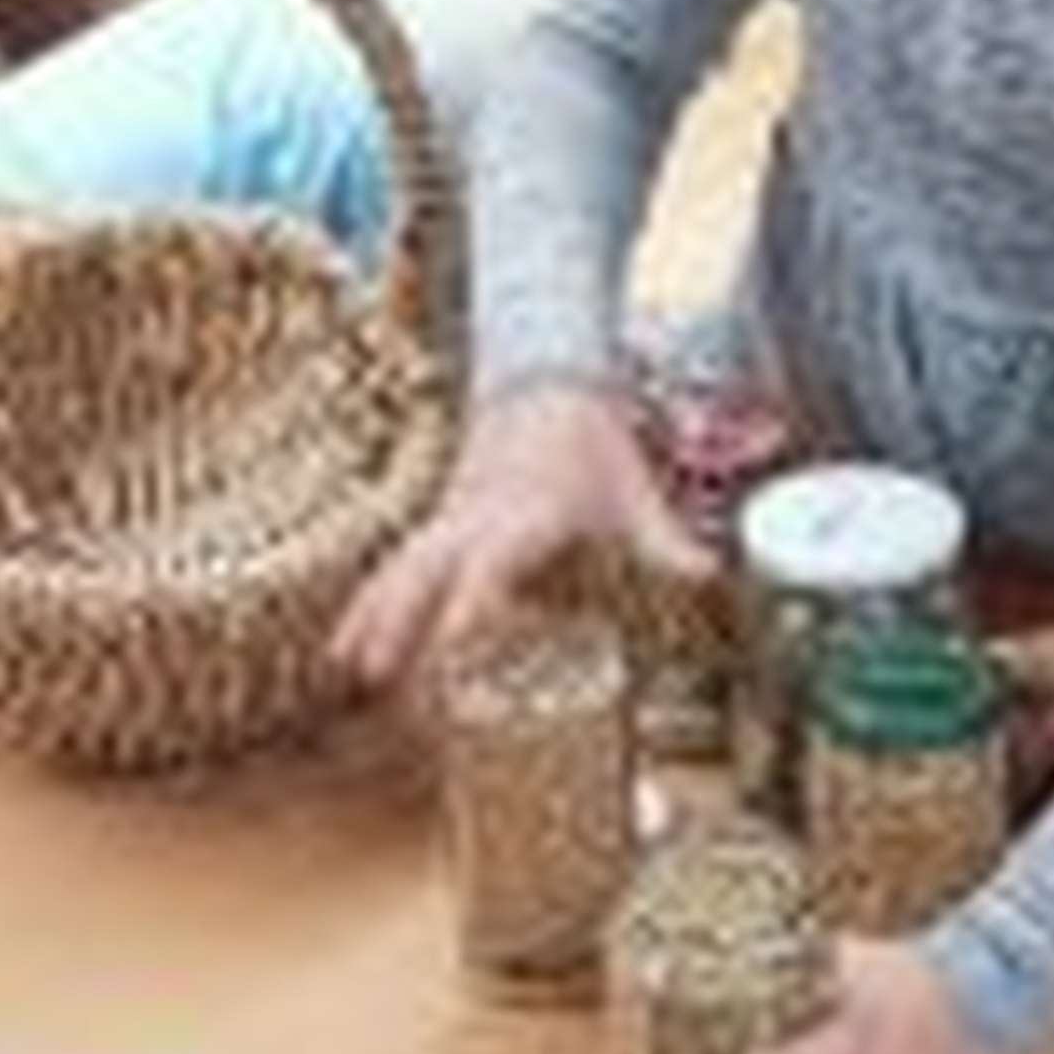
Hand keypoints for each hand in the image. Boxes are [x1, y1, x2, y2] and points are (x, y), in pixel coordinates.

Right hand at [335, 380, 706, 691]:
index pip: (492, 566)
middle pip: (425, 572)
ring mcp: (450, 518)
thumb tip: (709, 574)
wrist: (545, 379)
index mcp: (525, 516)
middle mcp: (477, 519)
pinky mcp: (438, 522)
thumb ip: (664, 542)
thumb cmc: (591, 441)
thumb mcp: (633, 493)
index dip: (473, 606)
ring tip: (347, 668)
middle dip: (399, 622)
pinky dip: (368, 602)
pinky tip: (345, 644)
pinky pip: (394, 564)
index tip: (457, 647)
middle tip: (378, 675)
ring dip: (372, 616)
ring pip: (399, 568)